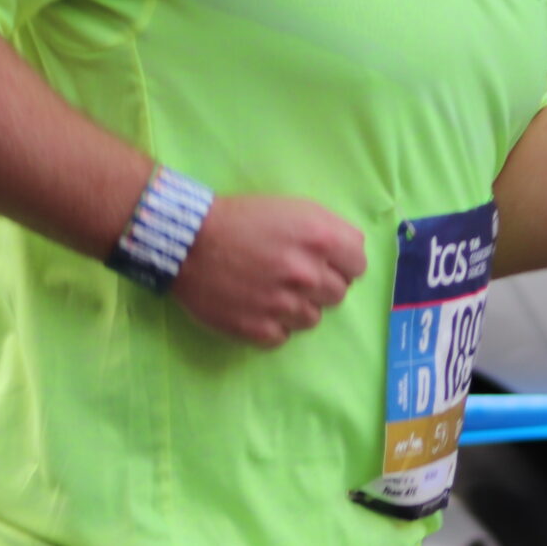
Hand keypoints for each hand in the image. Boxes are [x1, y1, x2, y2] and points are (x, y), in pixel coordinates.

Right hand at [171, 193, 366, 347]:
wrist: (188, 241)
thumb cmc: (241, 219)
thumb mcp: (293, 209)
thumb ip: (328, 230)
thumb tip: (350, 254)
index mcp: (320, 238)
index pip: (358, 264)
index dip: (343, 262)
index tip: (326, 261)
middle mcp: (307, 274)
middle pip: (338, 293)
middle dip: (321, 284)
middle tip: (294, 275)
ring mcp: (283, 305)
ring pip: (313, 318)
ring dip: (298, 306)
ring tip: (272, 290)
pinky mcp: (259, 330)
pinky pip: (283, 336)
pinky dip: (273, 325)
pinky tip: (257, 306)